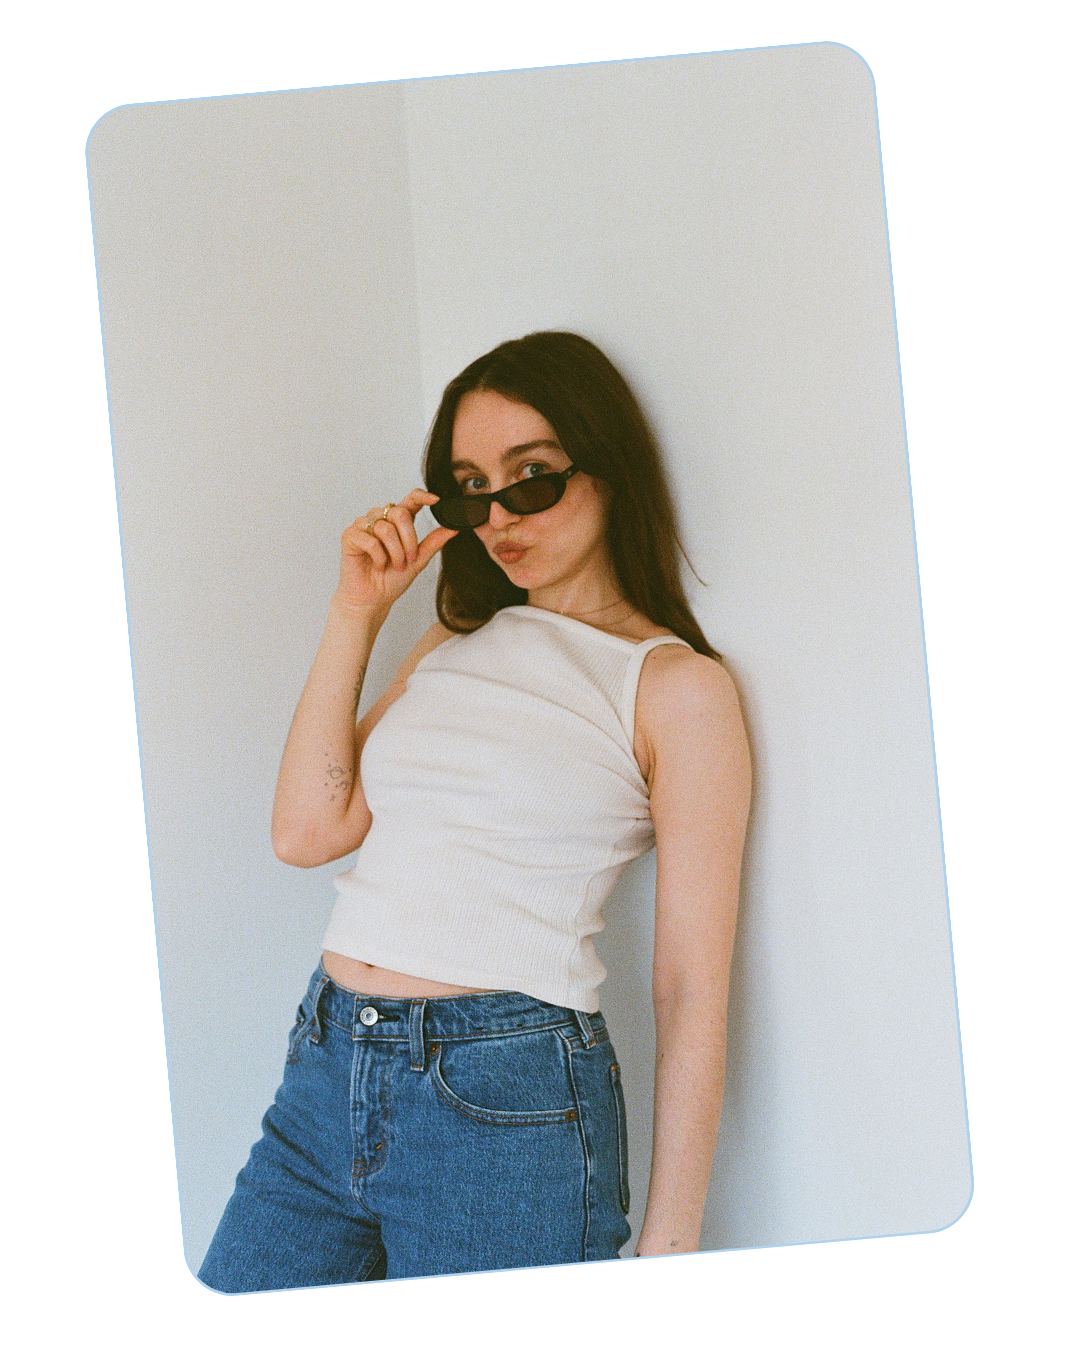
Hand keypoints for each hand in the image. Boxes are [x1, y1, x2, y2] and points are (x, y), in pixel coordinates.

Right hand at [334, 489, 456, 618]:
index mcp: (397, 521)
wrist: (373, 599)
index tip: (436, 500)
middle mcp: (380, 518)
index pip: (410, 500)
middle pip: (400, 513)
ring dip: (395, 552)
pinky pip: (370, 540)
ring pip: (386, 528)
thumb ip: (433, 543)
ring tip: (394, 565)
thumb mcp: (418, 561)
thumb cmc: (391, 580)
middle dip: (409, 539)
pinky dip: (379, 557)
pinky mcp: (350, 535)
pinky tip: (378, 565)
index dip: (422, 496)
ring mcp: (363, 525)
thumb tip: (453, 529)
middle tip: (409, 559)